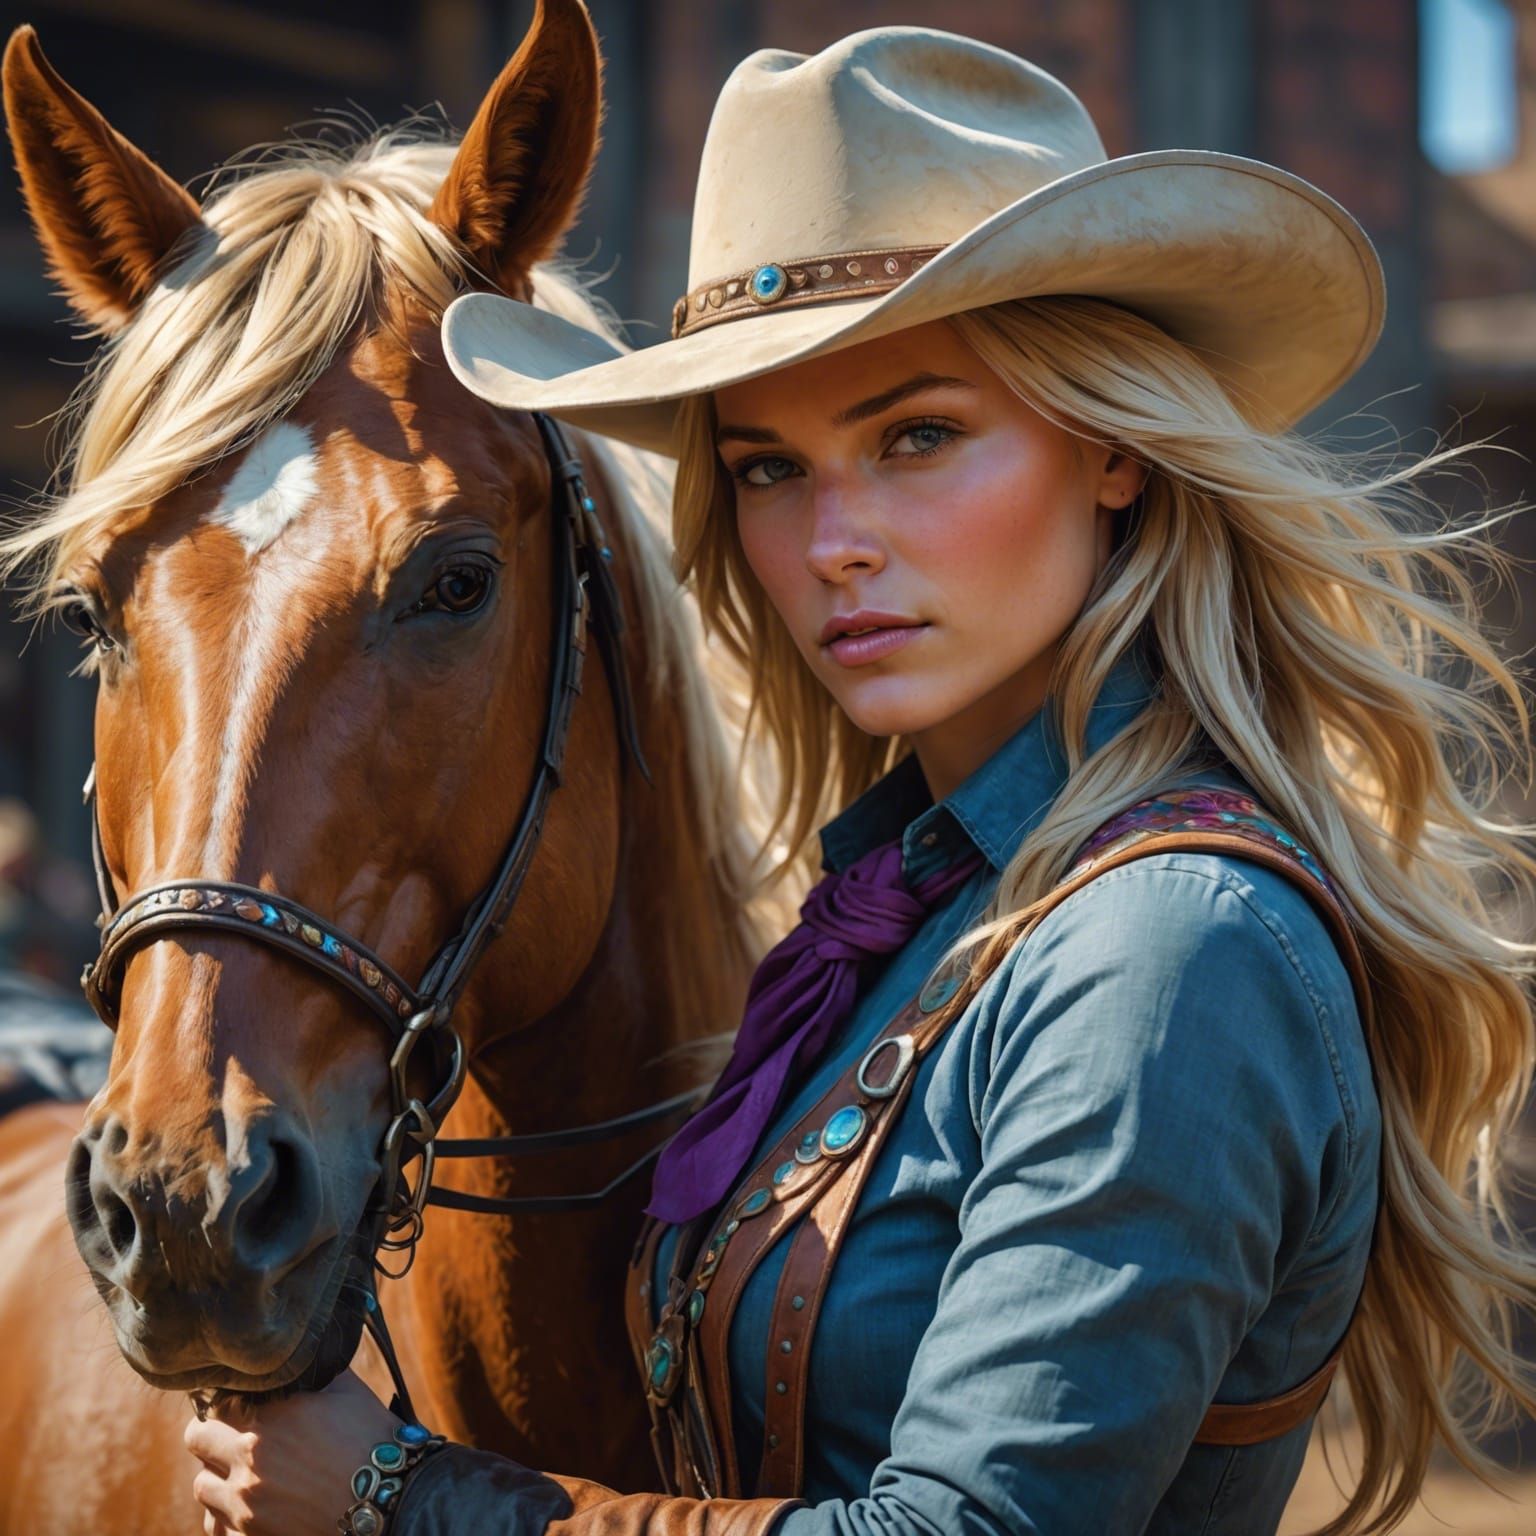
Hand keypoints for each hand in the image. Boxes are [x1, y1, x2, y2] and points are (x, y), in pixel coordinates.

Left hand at [185, 1369, 402, 1534]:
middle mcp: (246, 1460)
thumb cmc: (371, 1440)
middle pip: (197, 1440)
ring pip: (202, 1486)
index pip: (215, 1403)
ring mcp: (245, 1504)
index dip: (226, 1400)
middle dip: (212, 1434)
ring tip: (240, 1474)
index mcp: (266, 1420)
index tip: (237, 1403)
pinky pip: (216, 1527)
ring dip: (217, 1476)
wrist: (389, 1498)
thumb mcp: (347, 1392)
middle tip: (231, 1435)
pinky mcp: (250, 1535)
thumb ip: (315, 1372)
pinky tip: (248, 1507)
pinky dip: (226, 1517)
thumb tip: (304, 1356)